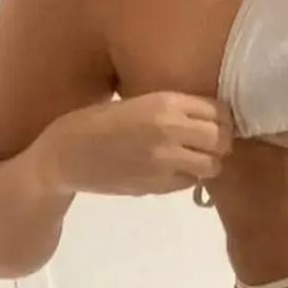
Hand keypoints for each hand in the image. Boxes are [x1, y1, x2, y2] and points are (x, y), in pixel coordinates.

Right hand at [32, 92, 234, 198]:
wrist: (65, 155)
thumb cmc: (97, 121)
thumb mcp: (138, 102)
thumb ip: (172, 108)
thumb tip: (209, 115)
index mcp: (165, 102)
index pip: (218, 111)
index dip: (222, 118)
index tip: (216, 122)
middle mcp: (170, 130)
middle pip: (222, 139)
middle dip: (221, 142)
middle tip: (208, 143)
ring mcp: (164, 160)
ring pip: (212, 165)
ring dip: (207, 163)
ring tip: (193, 159)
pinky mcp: (156, 185)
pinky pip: (189, 183)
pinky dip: (188, 178)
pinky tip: (172, 170)